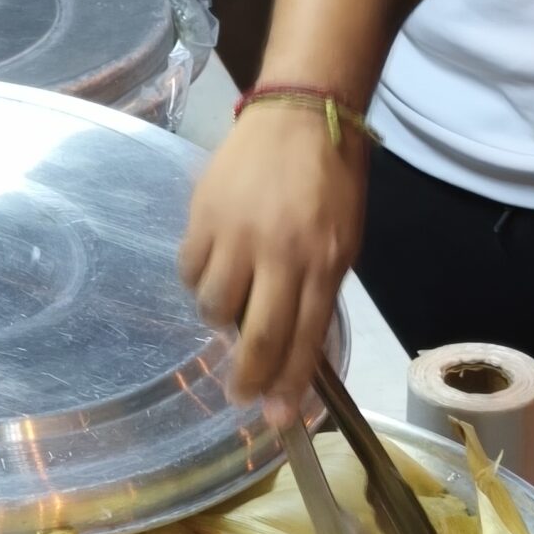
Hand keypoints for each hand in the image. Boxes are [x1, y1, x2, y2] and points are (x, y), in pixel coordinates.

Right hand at [179, 102, 367, 420]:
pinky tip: (212, 269)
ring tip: (230, 306)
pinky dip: (198, 280)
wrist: (300, 116)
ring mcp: (237, 234)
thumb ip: (318, 290)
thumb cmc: (331, 181)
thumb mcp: (343, 241)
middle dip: (248, 376)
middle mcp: (280, 253)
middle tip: (241, 394)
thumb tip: (293, 344)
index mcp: (324, 262)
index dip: (289, 384)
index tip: (277, 417)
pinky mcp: (203, 215)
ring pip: (214, 307)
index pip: (305, 338)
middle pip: (258, 336)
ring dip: (220, 319)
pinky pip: (190, 270)